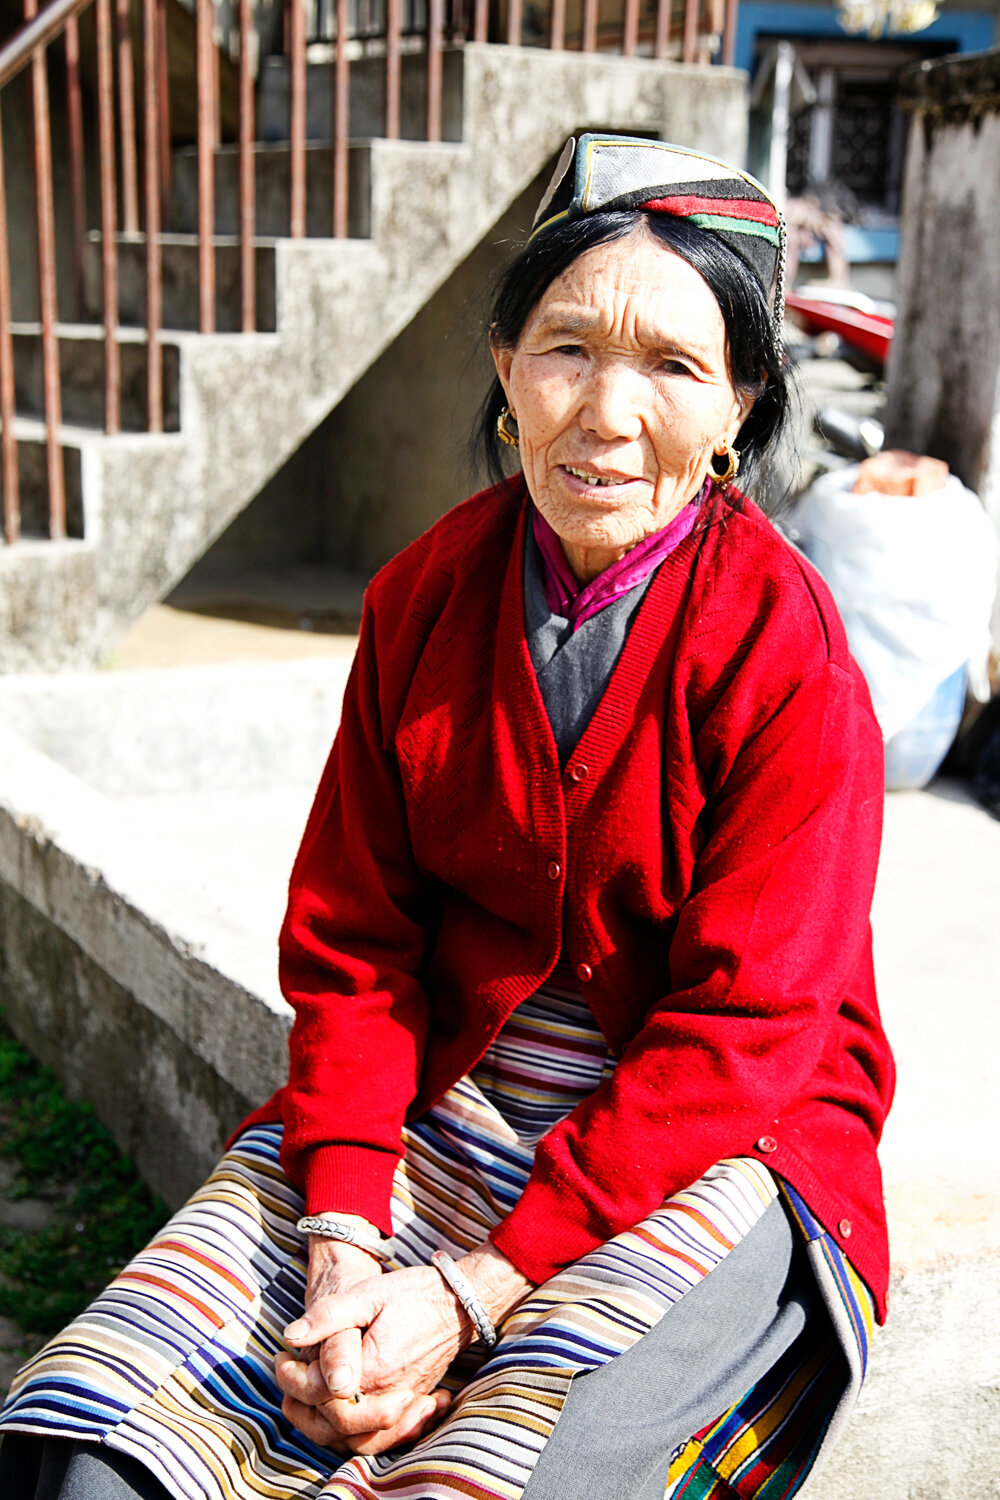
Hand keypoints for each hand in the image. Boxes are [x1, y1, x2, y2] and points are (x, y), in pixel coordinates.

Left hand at [276, 1232, 400, 1451]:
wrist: (460, 1301)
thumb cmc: (414, 1293)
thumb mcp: (368, 1292)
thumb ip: (329, 1315)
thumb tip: (291, 1336)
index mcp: (374, 1371)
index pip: (324, 1399)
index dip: (295, 1382)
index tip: (282, 1357)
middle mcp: (391, 1396)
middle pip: (338, 1430)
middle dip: (305, 1410)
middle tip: (290, 1378)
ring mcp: (404, 1405)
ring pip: (360, 1442)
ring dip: (328, 1428)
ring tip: (307, 1400)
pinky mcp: (413, 1405)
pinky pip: (383, 1437)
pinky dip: (360, 1434)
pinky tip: (342, 1411)